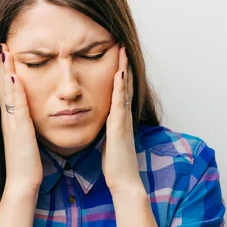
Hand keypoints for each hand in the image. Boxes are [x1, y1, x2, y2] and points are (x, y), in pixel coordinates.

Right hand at [0, 44, 42, 193]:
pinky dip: (15, 90)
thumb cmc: (26, 163)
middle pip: (1, 86)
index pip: (4, 91)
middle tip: (0, 45)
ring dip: (5, 71)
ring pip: (7, 92)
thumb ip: (23, 126)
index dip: (2, 72)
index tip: (3, 54)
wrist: (22, 183)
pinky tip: (14, 77)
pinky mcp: (20, 130)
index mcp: (10, 120)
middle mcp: (7, 118)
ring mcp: (12, 123)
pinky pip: (17, 106)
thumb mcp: (24, 139)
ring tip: (4, 52)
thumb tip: (26, 117)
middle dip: (1, 65)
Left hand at [102, 45, 144, 193]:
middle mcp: (124, 116)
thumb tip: (101, 122)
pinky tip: (119, 74)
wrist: (124, 182)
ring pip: (125, 89)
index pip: (120, 90)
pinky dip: (120, 87)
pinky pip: (120, 103)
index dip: (120, 72)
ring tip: (122, 51)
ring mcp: (123, 120)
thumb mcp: (108, 141)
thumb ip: (107, 129)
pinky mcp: (120, 127)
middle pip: (125, 84)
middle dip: (124, 64)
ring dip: (124, 69)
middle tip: (122, 45)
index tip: (116, 56)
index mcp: (119, 118)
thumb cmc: (115, 164)